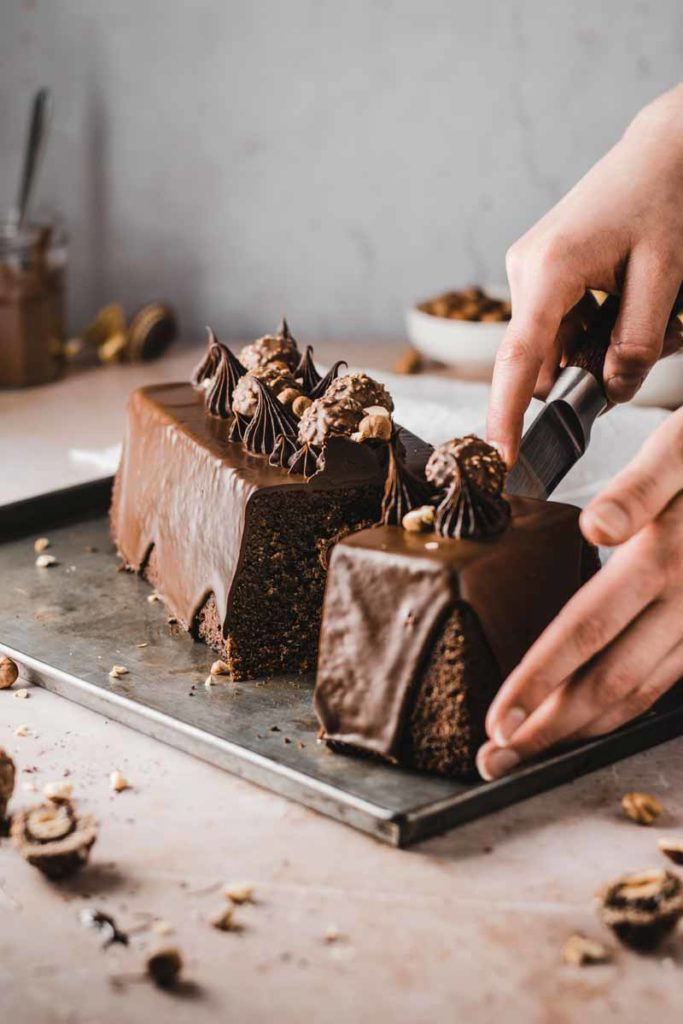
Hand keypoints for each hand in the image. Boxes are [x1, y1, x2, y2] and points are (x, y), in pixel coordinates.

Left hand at [477, 406, 682, 780]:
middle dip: (548, 727)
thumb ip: (640, 489)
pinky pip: (661, 683)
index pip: (588, 629)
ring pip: (638, 694)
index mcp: (663, 559)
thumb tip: (598, 528)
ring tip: (527, 752)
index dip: (540, 679)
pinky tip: (585, 722)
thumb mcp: (679, 452)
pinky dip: (618, 711)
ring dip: (580, 730)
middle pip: (609, 680)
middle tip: (495, 757)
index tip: (500, 718)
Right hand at [487, 85, 682, 466]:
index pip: (517, 360)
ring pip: (550, 344)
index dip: (506, 415)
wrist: (664, 148)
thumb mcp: (664, 278)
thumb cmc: (665, 199)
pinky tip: (624, 299)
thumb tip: (611, 391)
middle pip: (539, 358)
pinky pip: (556, 323)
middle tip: (648, 342)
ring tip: (646, 310)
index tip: (502, 456)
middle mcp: (526, 271)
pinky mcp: (540, 269)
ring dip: (592, 347)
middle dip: (584, 370)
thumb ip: (635, 345)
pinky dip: (589, 329)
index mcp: (550, 271)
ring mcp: (529, 269)